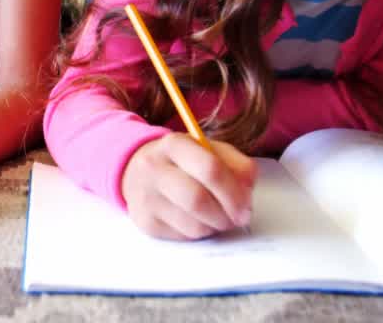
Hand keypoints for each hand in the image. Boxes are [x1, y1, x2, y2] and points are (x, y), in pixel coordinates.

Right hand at [120, 133, 256, 239]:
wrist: (135, 171)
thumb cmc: (181, 162)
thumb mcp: (208, 150)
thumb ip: (235, 164)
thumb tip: (247, 188)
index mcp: (174, 144)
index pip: (210, 169)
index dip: (234, 192)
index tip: (246, 207)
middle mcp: (154, 169)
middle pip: (198, 200)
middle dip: (226, 215)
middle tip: (238, 219)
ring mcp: (147, 197)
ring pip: (193, 225)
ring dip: (215, 227)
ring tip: (219, 218)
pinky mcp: (145, 222)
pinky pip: (183, 236)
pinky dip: (199, 233)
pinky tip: (200, 221)